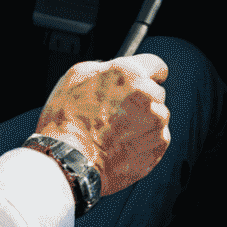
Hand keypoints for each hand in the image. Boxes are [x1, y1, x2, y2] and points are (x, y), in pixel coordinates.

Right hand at [35, 55, 170, 197]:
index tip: (141, 82)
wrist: (69, 159)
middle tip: (118, 112)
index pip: (157, 66)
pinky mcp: (157, 146)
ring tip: (118, 132)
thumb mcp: (77, 75)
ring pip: (157, 117)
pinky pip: (156, 138)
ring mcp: (156, 122)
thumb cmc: (68, 118)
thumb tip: (112, 71)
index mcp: (131, 73)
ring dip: (144, 121)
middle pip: (156, 93)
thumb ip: (105, 68)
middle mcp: (149, 95)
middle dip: (142, 100)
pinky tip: (122, 144)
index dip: (147, 74)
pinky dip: (144, 141)